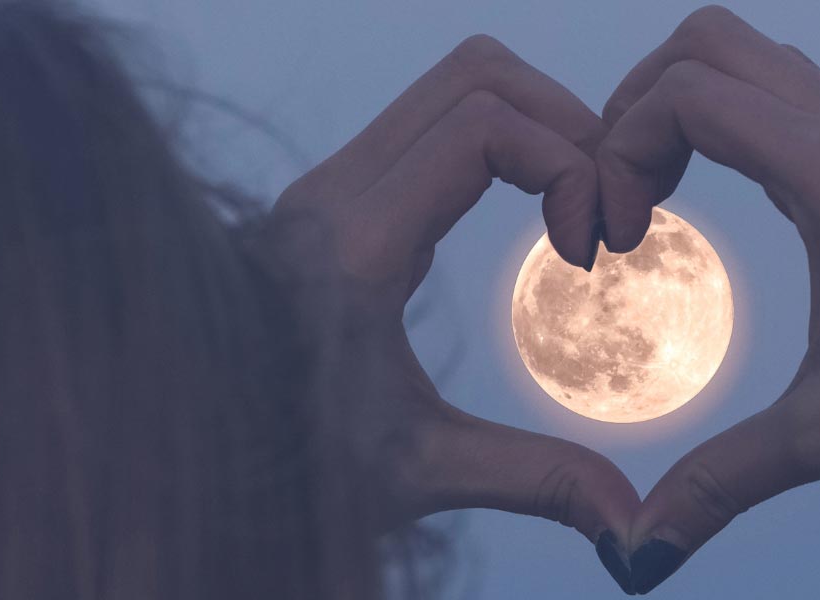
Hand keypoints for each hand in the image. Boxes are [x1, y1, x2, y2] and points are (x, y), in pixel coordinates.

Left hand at [236, 35, 636, 589]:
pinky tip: (529, 212)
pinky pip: (430, 123)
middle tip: (605, 207)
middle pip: (476, 77)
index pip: (485, 127)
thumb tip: (631, 525)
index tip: (594, 248)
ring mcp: (327, 187)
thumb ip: (534, 479)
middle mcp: (332, 195)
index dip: (569, 165)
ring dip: (532, 123)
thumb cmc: (282, 465)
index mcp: (354, 247)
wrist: (188, 448)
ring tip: (576, 204)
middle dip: (565, 124)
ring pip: (451, 87)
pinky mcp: (333, 198)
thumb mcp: (421, 472)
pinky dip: (498, 140)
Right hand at [591, 7, 819, 596]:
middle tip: (618, 195)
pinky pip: (808, 104)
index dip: (618, 149)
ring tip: (663, 195)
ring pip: (764, 64)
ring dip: (696, 108)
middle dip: (640, 104)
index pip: (688, 94)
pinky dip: (748, 126)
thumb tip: (637, 550)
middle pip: (715, 44)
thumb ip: (714, 481)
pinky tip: (745, 208)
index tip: (612, 237)